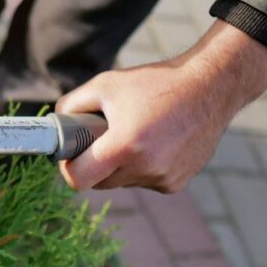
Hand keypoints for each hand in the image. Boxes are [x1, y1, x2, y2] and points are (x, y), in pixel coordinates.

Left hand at [57, 20, 266, 192]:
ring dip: (119, 166)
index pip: (78, 180)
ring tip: (134, 134)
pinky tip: (155, 143)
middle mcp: (145, 168)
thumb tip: (55, 126)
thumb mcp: (105, 84)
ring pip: (122, 182)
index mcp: (124, 146)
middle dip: (94, 164)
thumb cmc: (155, 83)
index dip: (68, 168)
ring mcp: (163, 179)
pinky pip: (144, 181)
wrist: (212, 87)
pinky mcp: (176, 183)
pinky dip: (142, 168)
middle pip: (99, 182)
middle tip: (101, 138)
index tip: (70, 155)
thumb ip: (71, 106)